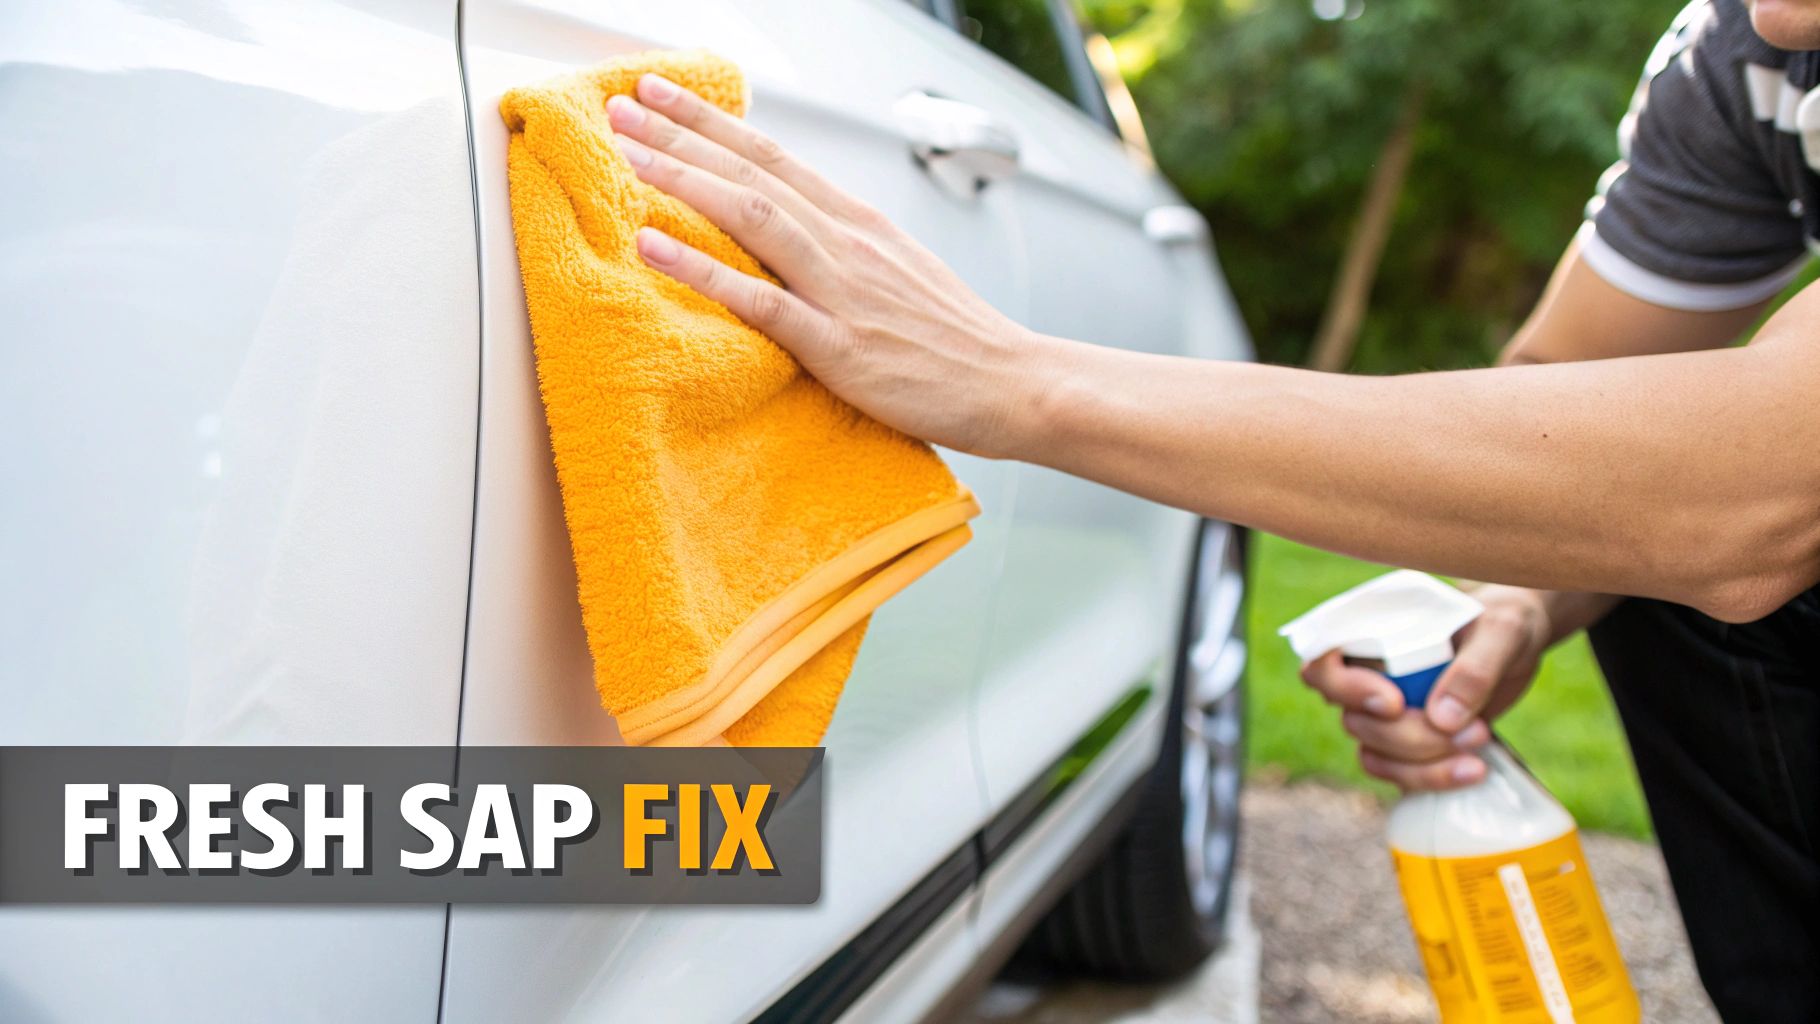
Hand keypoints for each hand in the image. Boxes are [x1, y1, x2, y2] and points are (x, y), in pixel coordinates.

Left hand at [604, 75, 1048, 456]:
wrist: (1014, 384)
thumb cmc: (955, 340)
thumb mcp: (897, 273)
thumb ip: (841, 248)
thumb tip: (789, 231)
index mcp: (859, 223)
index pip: (773, 155)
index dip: (711, 121)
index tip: (659, 94)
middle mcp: (847, 242)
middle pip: (751, 172)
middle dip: (679, 135)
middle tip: (618, 107)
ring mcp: (842, 291)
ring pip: (750, 217)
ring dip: (682, 181)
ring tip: (624, 156)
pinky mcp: (838, 346)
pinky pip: (759, 300)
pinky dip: (701, 268)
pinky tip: (652, 245)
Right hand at [1299, 584, 1553, 790]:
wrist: (1519, 643)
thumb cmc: (1503, 620)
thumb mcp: (1503, 630)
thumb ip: (1474, 667)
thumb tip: (1442, 718)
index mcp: (1371, 632)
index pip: (1322, 661)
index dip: (1344, 688)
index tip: (1394, 704)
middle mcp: (1366, 674)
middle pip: (1355, 719)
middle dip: (1411, 736)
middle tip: (1473, 730)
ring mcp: (1381, 712)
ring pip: (1373, 752)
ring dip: (1423, 763)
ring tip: (1481, 743)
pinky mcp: (1405, 743)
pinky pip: (1397, 773)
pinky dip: (1431, 778)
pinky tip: (1473, 769)